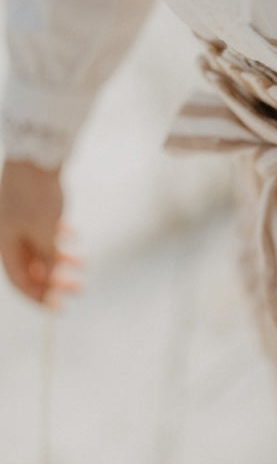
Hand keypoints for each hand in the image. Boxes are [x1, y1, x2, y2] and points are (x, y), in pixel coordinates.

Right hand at [0, 159, 81, 306]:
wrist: (35, 156)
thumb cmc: (37, 195)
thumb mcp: (46, 233)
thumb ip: (50, 260)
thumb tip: (53, 283)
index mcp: (5, 245)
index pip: (20, 281)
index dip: (39, 296)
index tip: (59, 307)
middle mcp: (8, 235)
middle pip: (32, 266)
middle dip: (55, 280)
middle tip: (79, 289)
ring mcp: (18, 221)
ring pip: (40, 248)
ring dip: (61, 258)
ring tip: (83, 264)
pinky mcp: (29, 208)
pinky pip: (43, 231)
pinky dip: (58, 238)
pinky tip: (74, 238)